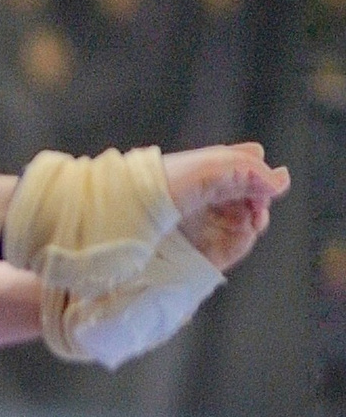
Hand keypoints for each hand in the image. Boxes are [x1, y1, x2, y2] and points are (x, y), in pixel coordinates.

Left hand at [166, 143, 289, 272]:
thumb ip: (250, 170)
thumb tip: (281, 180)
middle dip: (261, 199)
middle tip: (260, 201)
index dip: (259, 174)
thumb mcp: (213, 165)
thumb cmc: (166, 184)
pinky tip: (246, 231)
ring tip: (255, 217)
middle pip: (249, 198)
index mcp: (207, 175)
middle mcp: (207, 200)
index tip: (264, 180)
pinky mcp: (206, 250)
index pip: (245, 171)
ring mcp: (207, 225)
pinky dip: (245, 239)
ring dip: (256, 219)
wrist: (135, 216)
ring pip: (246, 223)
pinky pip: (236, 246)